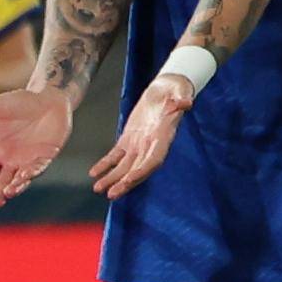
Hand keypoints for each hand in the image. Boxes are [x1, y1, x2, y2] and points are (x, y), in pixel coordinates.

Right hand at [0, 87, 72, 205]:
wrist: (46, 96)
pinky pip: (40, 166)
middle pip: (3, 182)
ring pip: (21, 178)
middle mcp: (12, 159)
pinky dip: (33, 172)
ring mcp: (30, 158)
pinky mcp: (47, 154)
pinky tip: (26, 176)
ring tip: (8, 193)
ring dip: (15, 186)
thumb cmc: (16, 102)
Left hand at [87, 70, 197, 196]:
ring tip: (98, 188)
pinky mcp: (129, 137)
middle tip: (112, 194)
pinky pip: (116, 155)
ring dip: (113, 178)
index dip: (142, 170)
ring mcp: (140, 142)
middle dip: (125, 182)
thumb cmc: (176, 90)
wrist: (168, 88)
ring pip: (125, 165)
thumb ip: (182, 98)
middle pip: (138, 168)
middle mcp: (152, 144)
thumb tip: (186, 103)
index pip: (154, 159)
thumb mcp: (181, 91)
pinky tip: (94, 173)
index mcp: (164, 136)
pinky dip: (106, 164)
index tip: (129, 179)